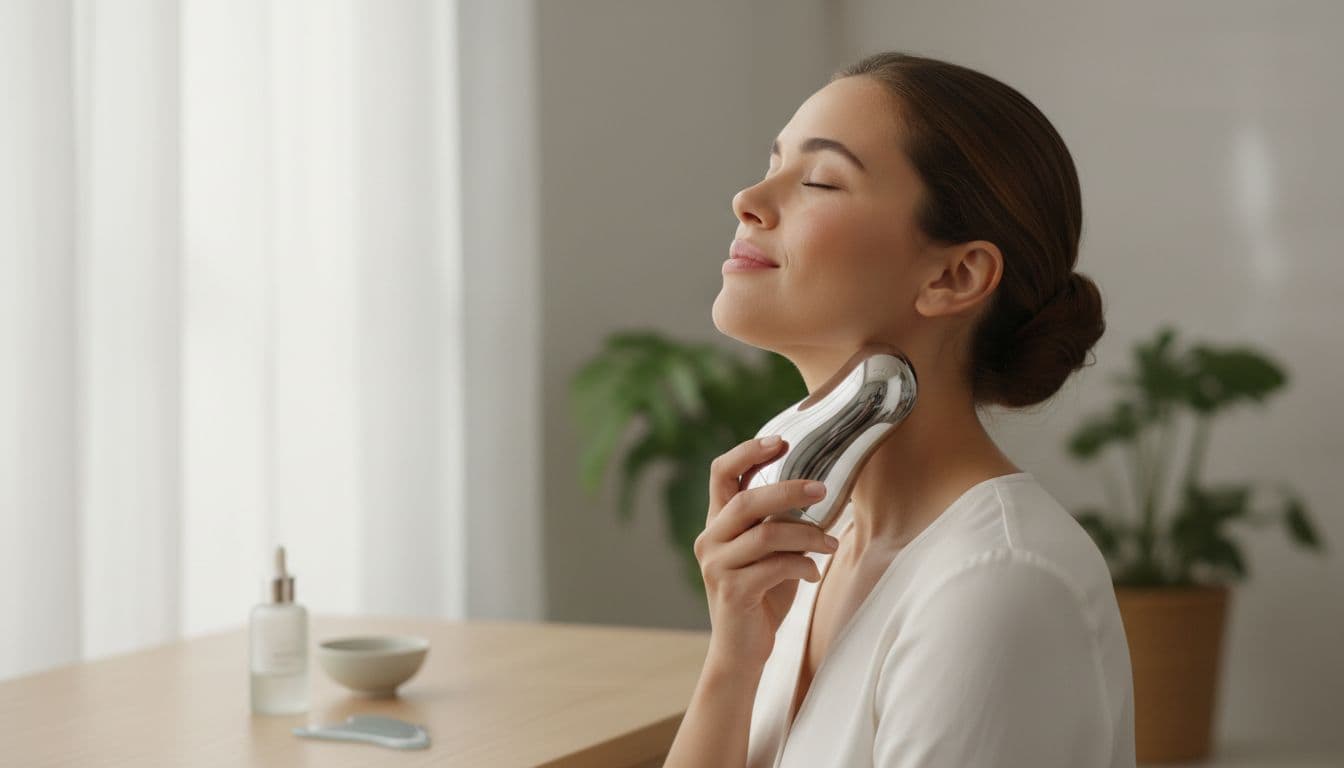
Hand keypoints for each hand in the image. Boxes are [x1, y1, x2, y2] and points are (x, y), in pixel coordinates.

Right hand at [693, 435, 839, 671]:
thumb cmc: (762, 595)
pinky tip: (814, 573)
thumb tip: (820, 488)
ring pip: (765, 534)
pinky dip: (802, 566)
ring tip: (832, 543)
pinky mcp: (732, 591)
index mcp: (717, 523)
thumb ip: (778, 522)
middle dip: (787, 490)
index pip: (721, 473)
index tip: (782, 441)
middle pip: (746, 500)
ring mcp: (717, 566)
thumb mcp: (770, 552)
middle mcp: (710, 539)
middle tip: (823, 488)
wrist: (742, 651)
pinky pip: (774, 566)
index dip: (748, 451)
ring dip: (806, 534)